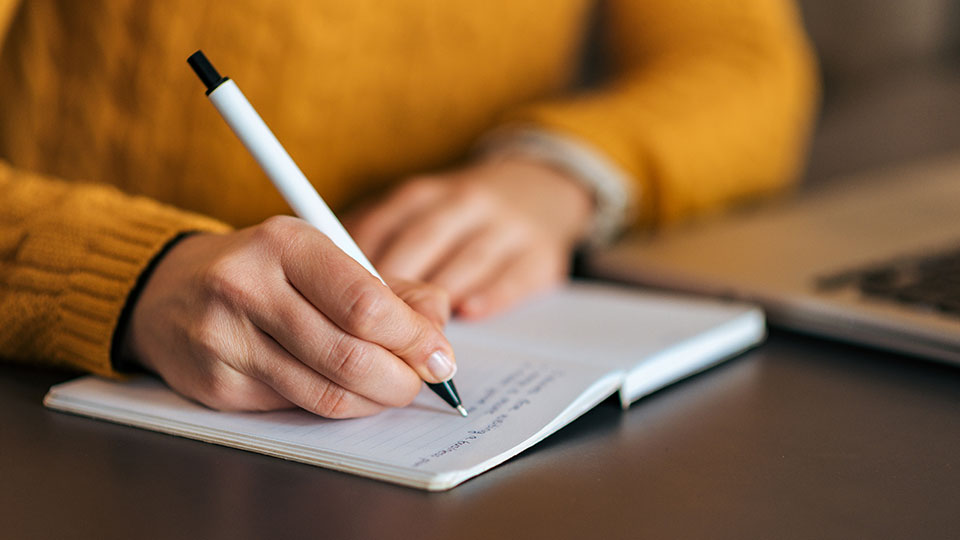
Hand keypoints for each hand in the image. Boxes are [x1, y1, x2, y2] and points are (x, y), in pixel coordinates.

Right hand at [120, 216, 455, 417]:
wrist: (168, 290)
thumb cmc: (264, 271)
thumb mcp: (323, 258)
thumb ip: (388, 287)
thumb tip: (437, 323)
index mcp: (285, 243)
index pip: (365, 303)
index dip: (413, 338)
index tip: (439, 354)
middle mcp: (248, 287)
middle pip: (350, 355)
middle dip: (401, 378)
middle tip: (420, 381)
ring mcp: (226, 339)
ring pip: (325, 393)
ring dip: (373, 400)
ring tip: (390, 388)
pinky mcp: (216, 384)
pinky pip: (296, 408)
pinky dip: (335, 406)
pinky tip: (344, 390)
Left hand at [346, 158, 594, 318]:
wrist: (539, 189)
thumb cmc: (458, 217)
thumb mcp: (416, 214)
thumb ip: (375, 242)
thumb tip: (322, 286)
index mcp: (422, 195)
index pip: (382, 226)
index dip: (357, 266)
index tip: (335, 300)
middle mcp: (464, 203)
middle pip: (422, 242)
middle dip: (395, 287)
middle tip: (371, 328)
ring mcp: (506, 226)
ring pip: (467, 259)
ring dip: (439, 296)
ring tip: (414, 334)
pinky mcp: (541, 253)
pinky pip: (514, 275)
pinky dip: (490, 295)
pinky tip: (469, 312)